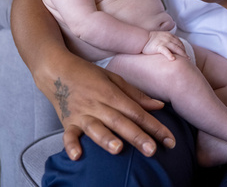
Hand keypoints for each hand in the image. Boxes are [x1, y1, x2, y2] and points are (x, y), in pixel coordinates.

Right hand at [38, 53, 176, 160]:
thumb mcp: (114, 78)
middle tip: (152, 150)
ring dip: (106, 139)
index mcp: (112, 94)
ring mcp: (82, 114)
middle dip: (137, 137)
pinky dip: (71, 146)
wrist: (56, 70)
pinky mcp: (67, 122)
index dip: (155, 126)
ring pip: (96, 128)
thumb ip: (136, 94)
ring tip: (118, 150)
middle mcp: (98, 105)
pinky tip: (77, 157)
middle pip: (121, 122)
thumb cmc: (89, 74)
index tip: (169, 140)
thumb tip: (159, 106)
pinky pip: (68, 136)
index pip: (138, 112)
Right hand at [142, 31, 188, 59]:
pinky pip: (166, 51)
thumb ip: (167, 40)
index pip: (179, 42)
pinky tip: (173, 59)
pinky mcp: (158, 47)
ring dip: (182, 54)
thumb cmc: (150, 40)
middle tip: (188, 58)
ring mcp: (164, 42)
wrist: (142, 39)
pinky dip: (170, 55)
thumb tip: (172, 47)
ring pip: (175, 48)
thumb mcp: (161, 37)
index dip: (183, 48)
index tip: (185, 53)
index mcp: (169, 36)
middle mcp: (168, 38)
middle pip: (179, 46)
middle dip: (184, 52)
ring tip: (186, 60)